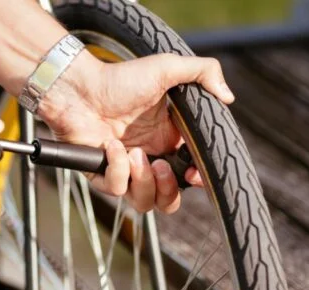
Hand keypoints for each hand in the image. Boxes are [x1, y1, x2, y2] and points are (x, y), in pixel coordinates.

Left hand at [38, 52, 233, 213]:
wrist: (80, 86)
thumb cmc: (120, 78)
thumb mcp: (167, 68)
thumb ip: (203, 73)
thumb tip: (229, 97)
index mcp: (168, 141)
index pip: (189, 175)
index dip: (196, 182)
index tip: (194, 175)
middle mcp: (149, 159)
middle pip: (168, 200)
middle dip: (169, 191)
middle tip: (160, 166)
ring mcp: (124, 170)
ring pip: (144, 203)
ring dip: (144, 183)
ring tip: (136, 155)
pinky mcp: (101, 174)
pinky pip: (116, 189)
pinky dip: (117, 169)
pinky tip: (111, 145)